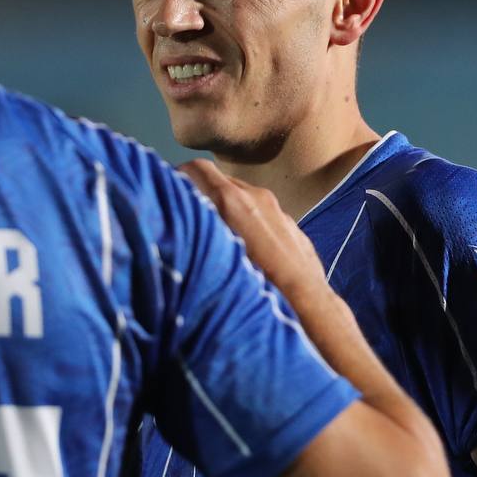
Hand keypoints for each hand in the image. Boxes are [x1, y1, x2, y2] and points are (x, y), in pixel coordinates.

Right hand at [179, 159, 330, 304]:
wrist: (306, 307)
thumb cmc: (256, 287)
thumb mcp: (210, 258)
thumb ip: (192, 231)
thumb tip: (171, 226)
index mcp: (232, 200)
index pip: (197, 169)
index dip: (179, 178)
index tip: (170, 195)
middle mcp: (257, 197)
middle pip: (221, 183)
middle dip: (203, 196)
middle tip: (190, 222)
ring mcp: (279, 212)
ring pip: (245, 201)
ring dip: (228, 213)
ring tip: (220, 242)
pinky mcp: (293, 229)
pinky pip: (265, 218)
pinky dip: (251, 226)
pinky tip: (248, 255)